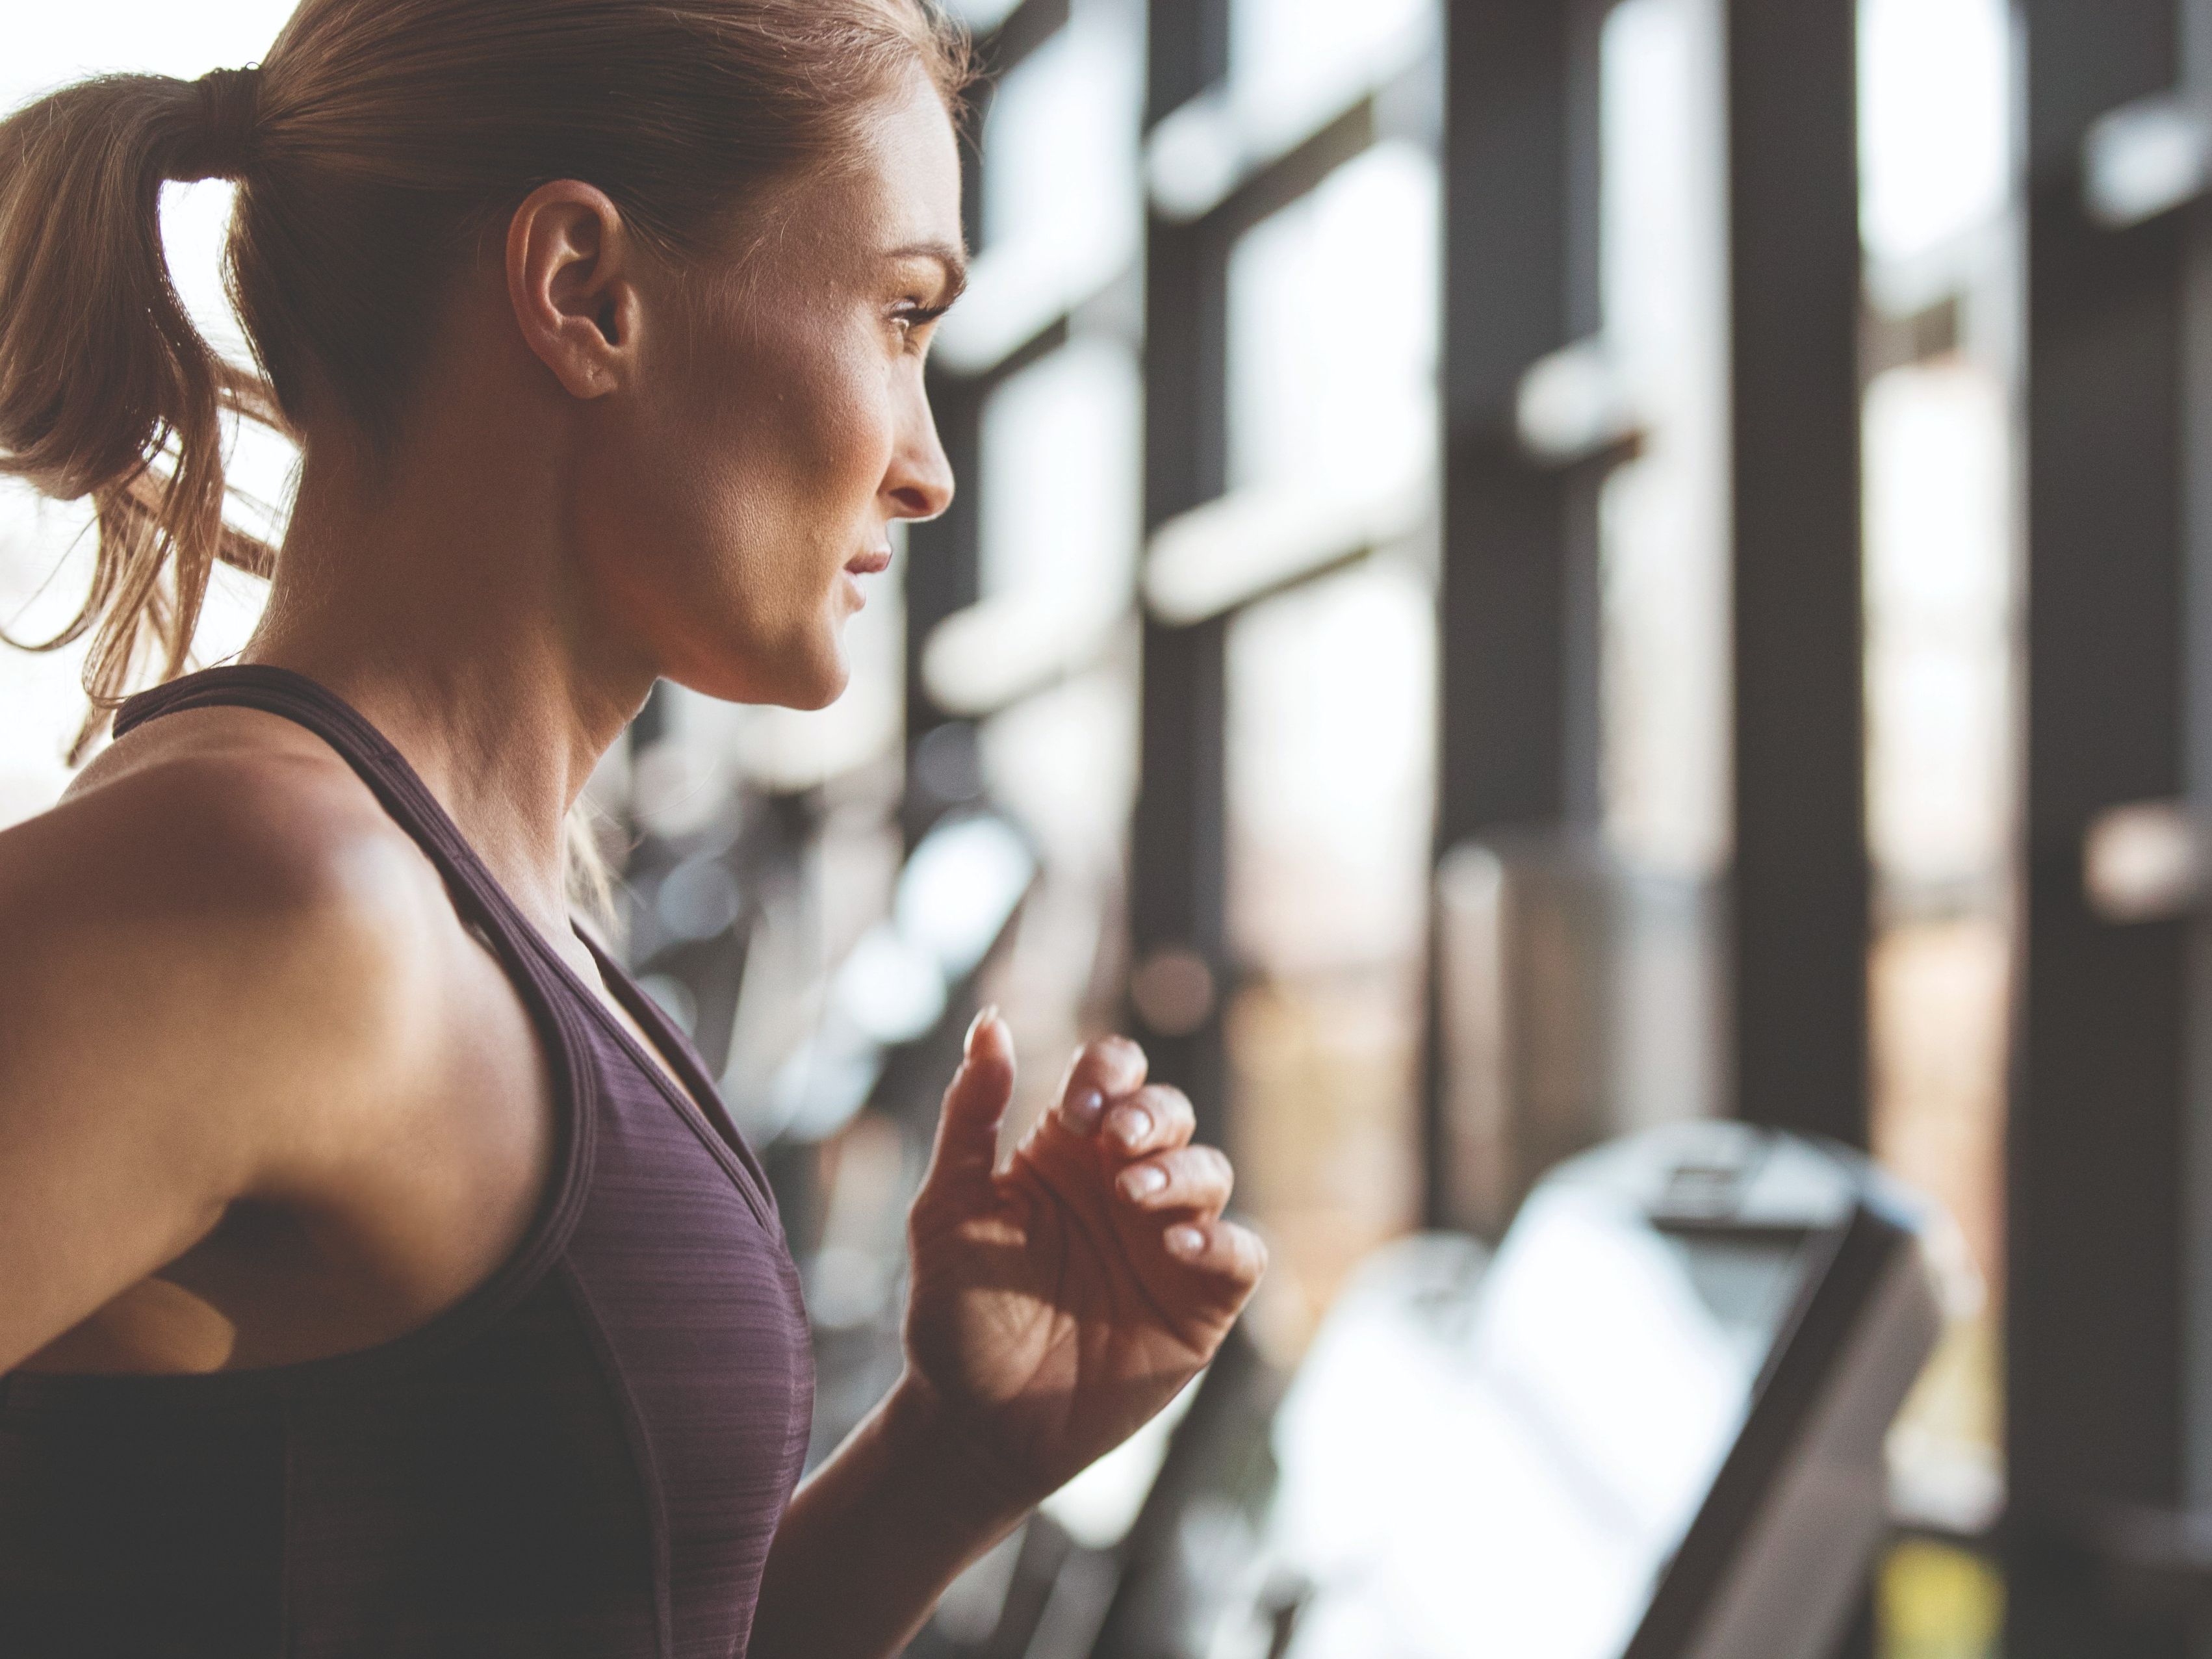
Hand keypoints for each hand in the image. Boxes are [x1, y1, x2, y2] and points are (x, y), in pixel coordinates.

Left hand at [893, 1010, 1266, 1509]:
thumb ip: (971, 1115)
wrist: (975, 1422)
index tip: (1075, 1109)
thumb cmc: (955, 1311)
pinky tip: (1177, 1244)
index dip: (1108, 1071)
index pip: (1113, 1075)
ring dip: (1181, 1171)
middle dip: (1152, 1113)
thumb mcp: (948, 1206)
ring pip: (1212, 1172)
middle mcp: (1126, 1185)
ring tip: (1136, 1195)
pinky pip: (1240, 1253)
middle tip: (1117, 1138)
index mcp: (1070, 1152)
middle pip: (1171, 1112)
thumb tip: (989, 1020)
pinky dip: (1221, 1239)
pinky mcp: (1200, 1302)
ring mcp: (1167, 1242)